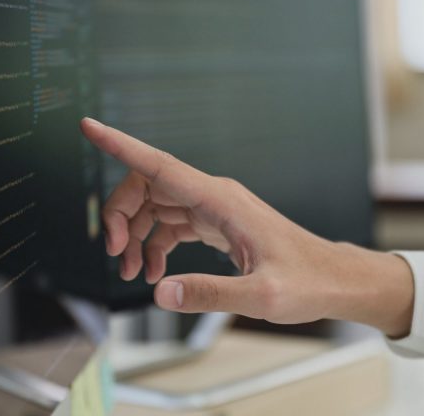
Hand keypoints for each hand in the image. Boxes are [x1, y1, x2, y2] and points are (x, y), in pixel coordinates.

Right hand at [81, 118, 413, 335]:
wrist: (333, 279)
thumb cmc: (308, 281)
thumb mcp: (261, 296)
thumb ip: (210, 294)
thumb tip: (160, 291)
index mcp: (222, 201)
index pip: (160, 165)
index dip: (121, 146)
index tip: (90, 128)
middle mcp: (215, 197)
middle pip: (148, 186)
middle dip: (120, 215)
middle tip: (114, 255)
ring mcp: (216, 209)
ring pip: (157, 205)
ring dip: (135, 233)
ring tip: (130, 270)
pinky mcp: (218, 224)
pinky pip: (172, 224)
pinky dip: (155, 244)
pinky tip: (154, 271)